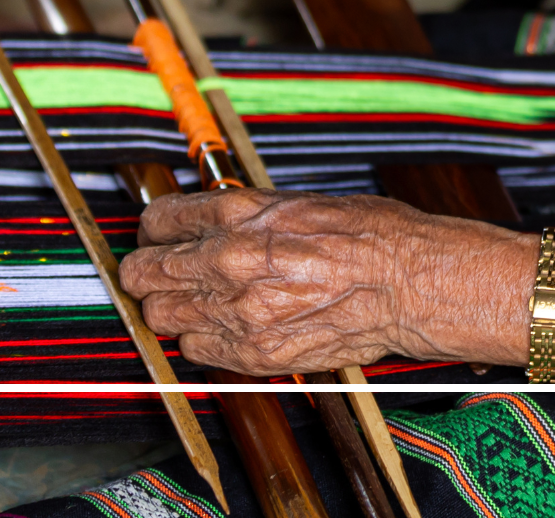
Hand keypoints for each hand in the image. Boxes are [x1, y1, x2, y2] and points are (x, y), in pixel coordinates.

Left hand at [117, 189, 532, 374]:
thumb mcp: (300, 201)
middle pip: (144, 273)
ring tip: (195, 303)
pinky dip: (203, 341)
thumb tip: (210, 221)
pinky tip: (227, 326)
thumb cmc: (370, 236)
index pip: (158, 221)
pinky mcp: (253, 353)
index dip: (156, 229)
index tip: (160, 236)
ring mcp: (238, 311)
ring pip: (161, 317)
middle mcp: (229, 261)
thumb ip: (246, 214)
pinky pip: (196, 352)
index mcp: (240, 214)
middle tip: (161, 274)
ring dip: (171, 310)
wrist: (409, 283)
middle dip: (148, 273)